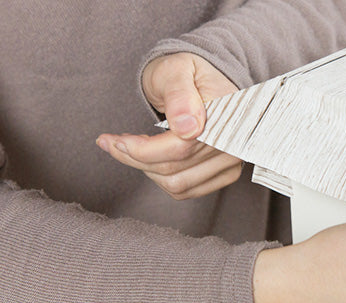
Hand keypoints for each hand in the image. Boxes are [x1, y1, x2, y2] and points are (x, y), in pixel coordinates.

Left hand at [97, 52, 241, 199]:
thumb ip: (180, 94)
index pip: (180, 148)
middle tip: (113, 142)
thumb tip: (188, 127)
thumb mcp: (176, 70)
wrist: (200, 81)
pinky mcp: (224, 174)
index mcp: (225, 117)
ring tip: (130, 147)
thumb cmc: (186, 72)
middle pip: (174, 169)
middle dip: (135, 158)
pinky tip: (150, 157)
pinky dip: (160, 178)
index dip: (143, 150)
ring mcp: (230, 162)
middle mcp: (232, 144)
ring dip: (145, 169)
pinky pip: (185, 189)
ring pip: (177, 184)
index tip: (115, 140)